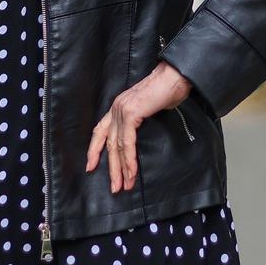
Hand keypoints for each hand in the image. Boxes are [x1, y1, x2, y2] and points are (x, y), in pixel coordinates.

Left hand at [85, 62, 191, 193]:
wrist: (175, 77)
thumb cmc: (167, 91)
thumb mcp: (148, 109)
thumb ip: (140, 121)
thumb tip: (140, 139)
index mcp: (118, 107)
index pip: (100, 131)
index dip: (94, 149)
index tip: (91, 166)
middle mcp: (116, 108)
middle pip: (108, 143)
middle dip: (111, 167)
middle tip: (114, 187)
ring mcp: (122, 110)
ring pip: (117, 146)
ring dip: (122, 169)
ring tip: (124, 185)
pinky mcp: (131, 113)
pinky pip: (127, 142)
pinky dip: (129, 159)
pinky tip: (132, 172)